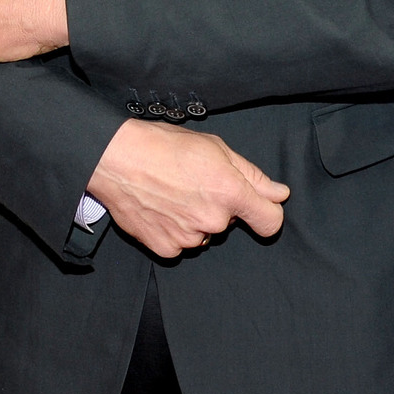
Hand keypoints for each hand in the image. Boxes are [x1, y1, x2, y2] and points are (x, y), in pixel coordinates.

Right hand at [87, 120, 289, 257]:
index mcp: (230, 192)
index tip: (256, 208)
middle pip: (229, 222)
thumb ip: (252, 175)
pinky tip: (159, 208)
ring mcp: (188, 238)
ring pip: (203, 233)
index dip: (266, 213)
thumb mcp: (214, 147)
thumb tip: (279, 194)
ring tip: (170, 194)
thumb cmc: (161, 145)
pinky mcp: (165, 248)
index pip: (270, 221)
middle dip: (217, 207)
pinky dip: (173, 230)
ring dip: (194, 219)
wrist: (114, 158)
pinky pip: (180, 244)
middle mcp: (213, 220)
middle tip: (191, 183)